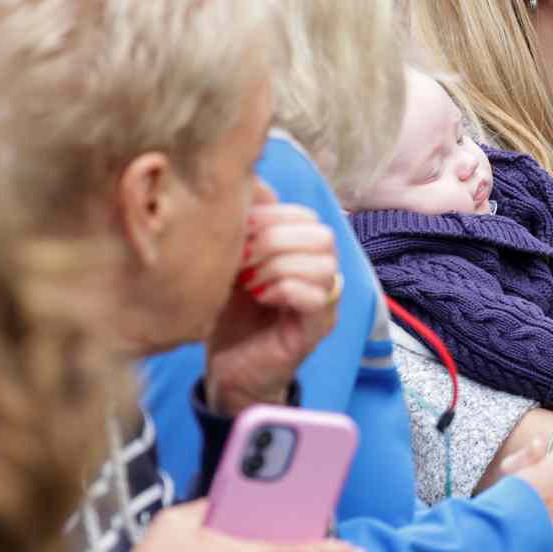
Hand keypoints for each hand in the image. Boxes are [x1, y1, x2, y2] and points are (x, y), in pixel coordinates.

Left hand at [206, 183, 341, 418]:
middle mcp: (323, 272)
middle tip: (241, 261)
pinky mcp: (318, 328)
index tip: (236, 236)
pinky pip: (320, 295)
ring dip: (279, 266)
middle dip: (274, 240)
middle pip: (321, 235)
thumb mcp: (229, 262)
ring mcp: (325, 301)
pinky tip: (261, 297)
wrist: (226, 371)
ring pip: (324, 263)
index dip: (271, 217)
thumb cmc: (229, 315)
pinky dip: (286, 289)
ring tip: (251, 282)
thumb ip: (243, 226)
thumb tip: (248, 180)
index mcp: (303, 252)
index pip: (306, 215)